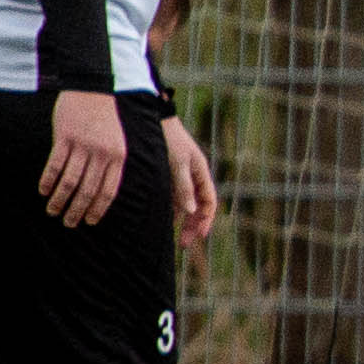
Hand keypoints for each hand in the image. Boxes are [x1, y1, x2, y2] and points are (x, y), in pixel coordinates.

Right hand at [39, 88, 125, 227]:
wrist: (93, 89)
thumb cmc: (105, 119)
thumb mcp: (118, 142)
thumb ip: (112, 164)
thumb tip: (103, 191)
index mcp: (118, 157)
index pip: (108, 191)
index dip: (98, 208)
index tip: (89, 221)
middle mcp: (102, 153)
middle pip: (88, 190)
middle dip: (77, 210)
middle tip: (68, 223)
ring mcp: (83, 145)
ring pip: (70, 181)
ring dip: (60, 199)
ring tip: (52, 212)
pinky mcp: (65, 137)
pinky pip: (55, 164)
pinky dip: (48, 180)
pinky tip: (43, 191)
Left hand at [164, 116, 219, 245]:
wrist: (154, 118)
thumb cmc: (167, 138)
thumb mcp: (177, 163)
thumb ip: (183, 187)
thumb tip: (191, 213)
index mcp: (201, 173)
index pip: (209, 203)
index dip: (206, 221)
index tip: (198, 237)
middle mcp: (194, 176)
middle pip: (199, 207)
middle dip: (194, 227)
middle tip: (184, 245)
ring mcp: (181, 176)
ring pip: (186, 204)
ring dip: (183, 221)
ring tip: (174, 237)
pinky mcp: (168, 175)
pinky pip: (174, 198)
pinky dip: (172, 210)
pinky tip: (164, 220)